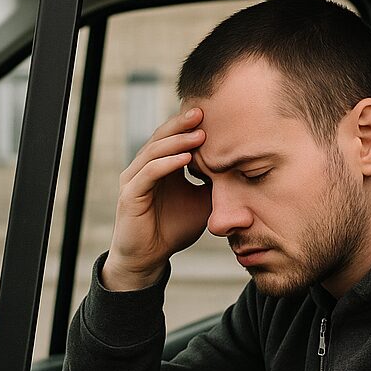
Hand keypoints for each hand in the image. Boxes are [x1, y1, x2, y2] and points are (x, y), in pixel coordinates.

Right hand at [103, 107, 211, 289]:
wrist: (150, 258)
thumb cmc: (174, 229)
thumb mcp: (202, 203)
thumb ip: (214, 184)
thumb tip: (240, 168)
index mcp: (160, 166)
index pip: (173, 137)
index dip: (190, 126)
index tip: (214, 115)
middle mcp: (144, 168)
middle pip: (162, 137)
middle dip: (182, 124)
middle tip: (203, 112)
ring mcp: (135, 179)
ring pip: (154, 151)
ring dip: (177, 141)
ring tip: (199, 134)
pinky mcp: (130, 195)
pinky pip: (149, 174)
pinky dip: (167, 164)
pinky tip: (186, 158)